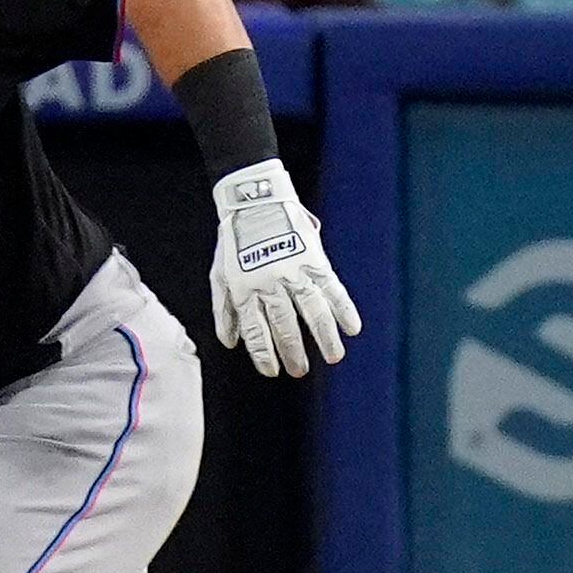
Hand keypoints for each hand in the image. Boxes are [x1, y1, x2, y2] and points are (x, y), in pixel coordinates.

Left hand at [208, 159, 358, 378]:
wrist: (255, 201)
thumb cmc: (235, 241)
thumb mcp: (220, 275)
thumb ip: (224, 310)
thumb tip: (230, 343)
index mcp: (245, 290)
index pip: (255, 331)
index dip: (264, 354)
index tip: (272, 371)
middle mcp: (271, 284)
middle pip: (284, 325)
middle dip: (293, 351)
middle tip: (300, 371)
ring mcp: (295, 272)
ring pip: (313, 311)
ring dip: (325, 336)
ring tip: (334, 357)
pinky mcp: (315, 259)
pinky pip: (333, 288)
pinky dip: (344, 308)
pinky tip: (353, 328)